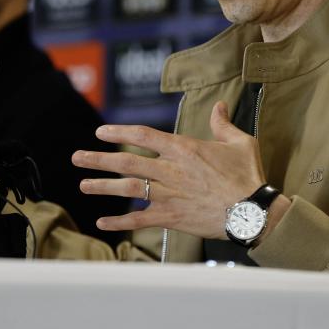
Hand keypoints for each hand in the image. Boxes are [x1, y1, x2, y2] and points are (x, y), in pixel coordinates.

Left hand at [71, 101, 278, 238]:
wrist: (251, 213)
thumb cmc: (247, 177)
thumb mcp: (239, 143)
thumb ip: (223, 123)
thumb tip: (218, 105)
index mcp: (183, 149)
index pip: (143, 135)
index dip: (119, 132)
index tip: (101, 132)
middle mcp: (170, 170)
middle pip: (126, 162)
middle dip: (98, 159)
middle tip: (77, 158)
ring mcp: (168, 194)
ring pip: (127, 188)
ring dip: (102, 186)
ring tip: (83, 184)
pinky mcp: (171, 217)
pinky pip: (139, 220)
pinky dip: (120, 222)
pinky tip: (102, 223)